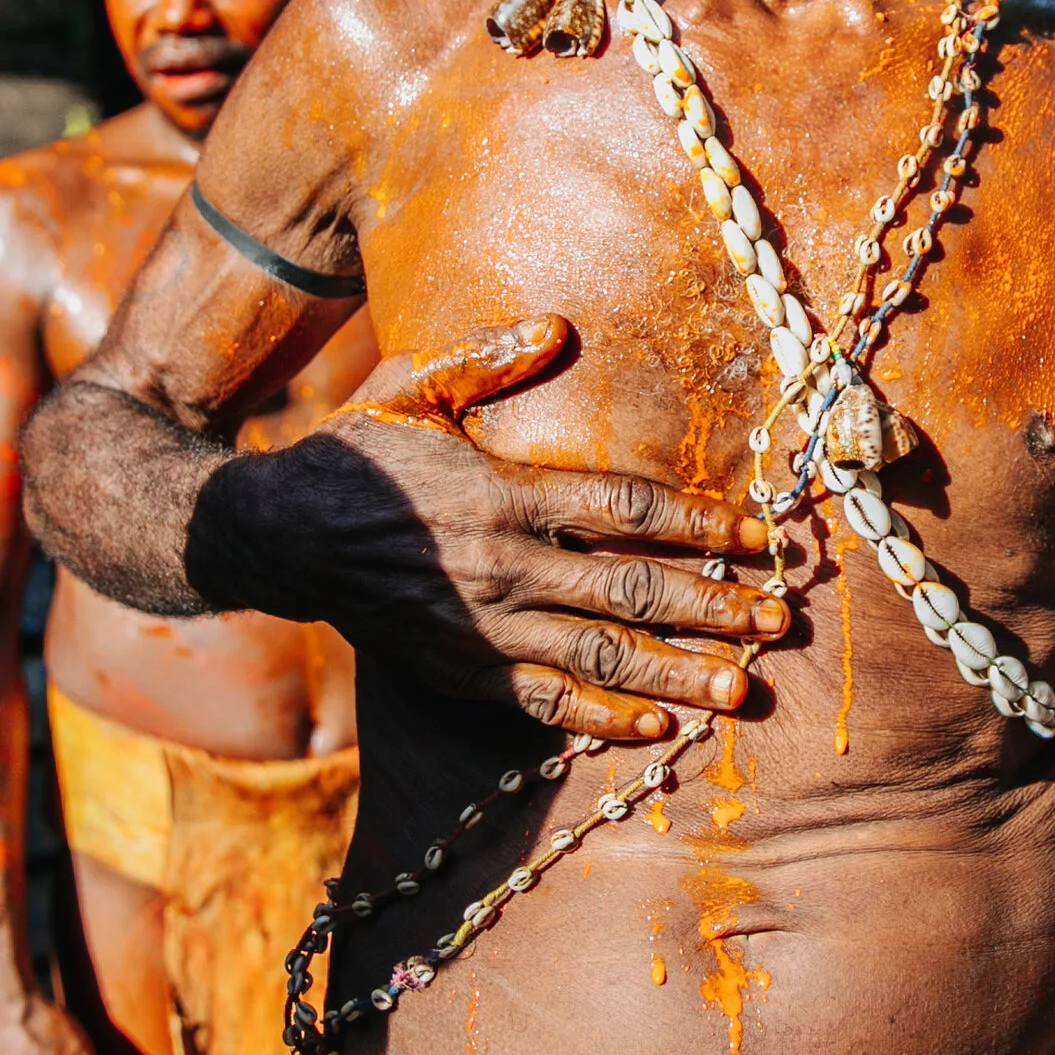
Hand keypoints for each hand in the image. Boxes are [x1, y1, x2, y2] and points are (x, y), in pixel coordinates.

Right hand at [190, 316, 782, 740]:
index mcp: (503, 491)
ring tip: (743, 689)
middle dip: (714, 607)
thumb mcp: (413, 387)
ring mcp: (483, 626)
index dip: (701, 525)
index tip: (762, 538)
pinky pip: (542, 702)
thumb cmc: (356, 453)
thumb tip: (557, 327)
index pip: (625, 511)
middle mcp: (503, 564)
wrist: (276, 535)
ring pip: (599, 658)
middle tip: (779, 621)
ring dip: (677, 675)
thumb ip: (487, 358)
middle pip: (630, 592)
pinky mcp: (460, 671)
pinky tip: (657, 728)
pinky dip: (601, 717)